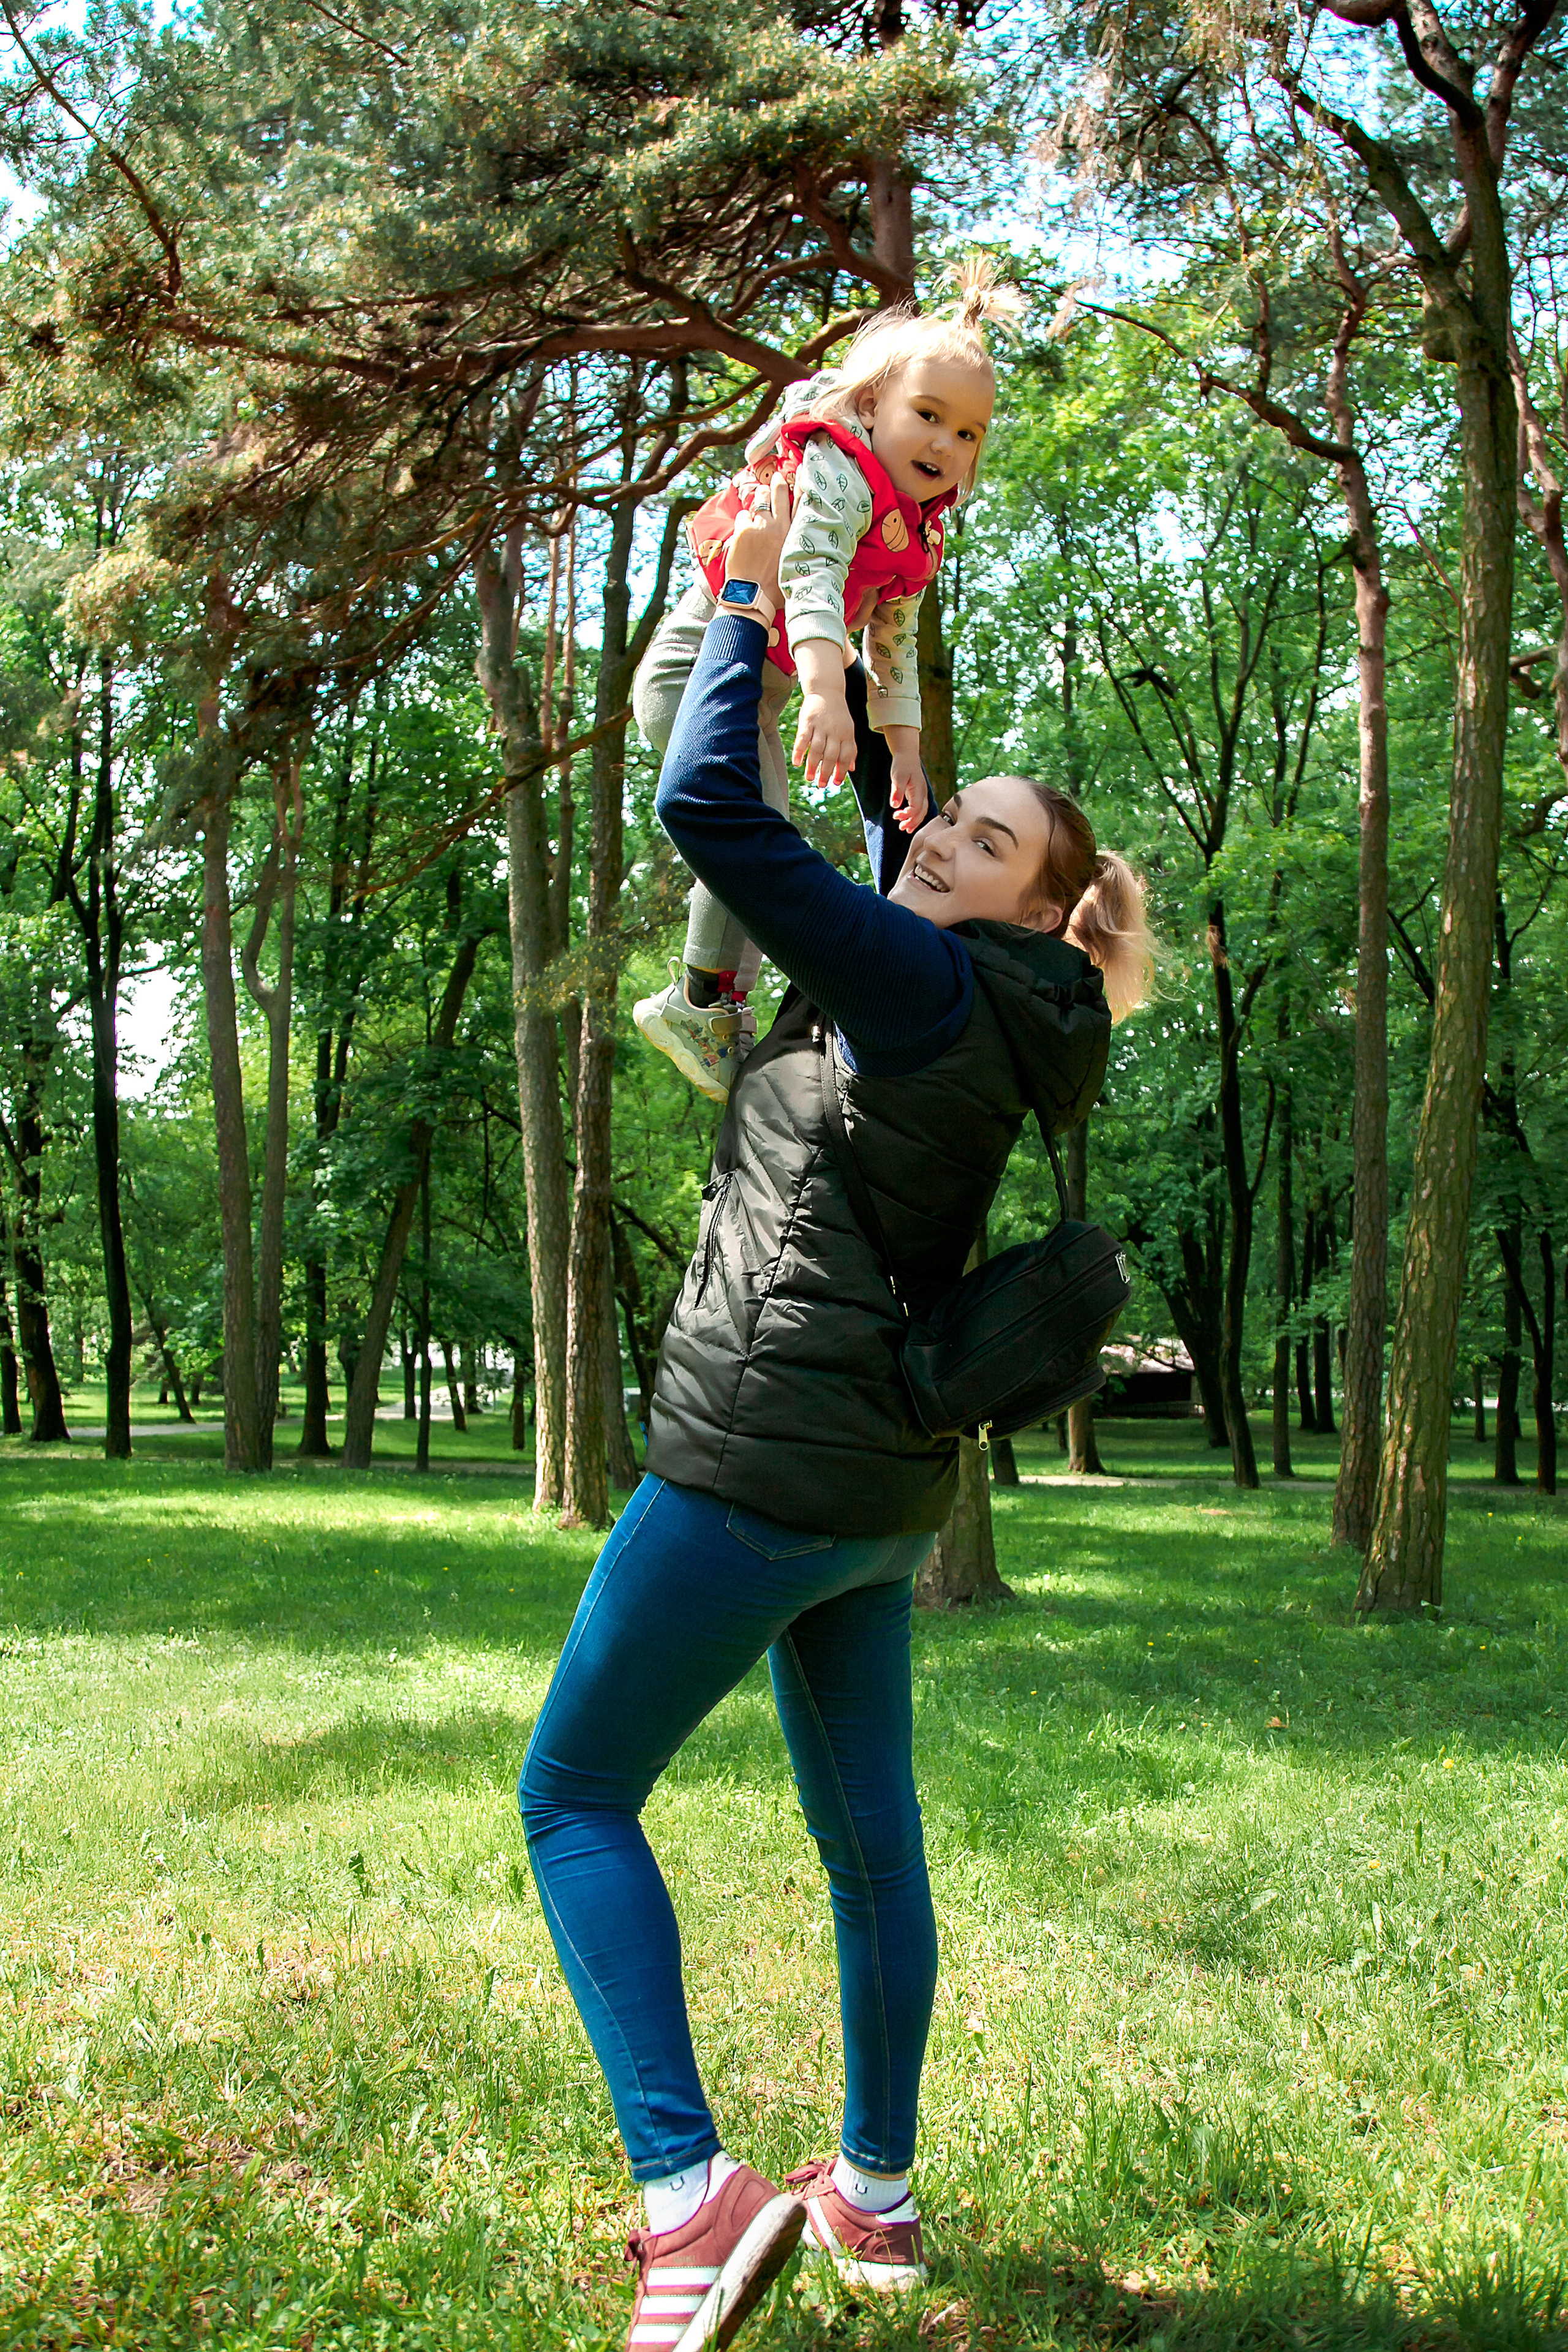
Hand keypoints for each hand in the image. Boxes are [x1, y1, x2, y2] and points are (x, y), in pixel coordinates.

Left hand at [724, 470, 789, 609]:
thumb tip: (799, 544)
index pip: (800, 503)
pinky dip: (744, 521)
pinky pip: (743, 516)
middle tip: (776, 478)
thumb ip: (796, 548)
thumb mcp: (794, 564)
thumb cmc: (775, 587)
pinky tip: (744, 531)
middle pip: (778, 494)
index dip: (801, 484)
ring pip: (760, 500)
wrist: (753, 595)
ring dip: (759, 500)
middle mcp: (780, 526)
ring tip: (759, 505)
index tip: (801, 471)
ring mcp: (761, 525)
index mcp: (794, 535)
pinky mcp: (743, 529)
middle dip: (776, 483)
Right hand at [793, 689, 856, 788]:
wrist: (827, 691)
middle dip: (826, 772)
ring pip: (816, 749)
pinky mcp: (807, 721)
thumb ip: (850, 749)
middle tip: (821, 785)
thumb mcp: (848, 730)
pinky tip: (796, 763)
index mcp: (847, 734)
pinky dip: (799, 751)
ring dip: (812, 765)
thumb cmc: (838, 715)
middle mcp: (835, 731)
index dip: (841, 770)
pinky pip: (802, 738)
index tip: (836, 783)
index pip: (846, 756)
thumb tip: (851, 769)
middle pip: (831, 755)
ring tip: (809, 778)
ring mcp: (821, 726)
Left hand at [888, 738, 929, 832]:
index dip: (907, 815)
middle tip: (901, 827)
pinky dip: (914, 816)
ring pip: (922, 812)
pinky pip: (919, 808)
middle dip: (912, 822)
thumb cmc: (902, 764)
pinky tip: (907, 820)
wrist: (907, 755)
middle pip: (921, 812)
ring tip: (904, 828)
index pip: (916, 808)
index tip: (896, 815)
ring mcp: (921, 794)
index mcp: (919, 789)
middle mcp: (923, 793)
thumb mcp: (897, 776)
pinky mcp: (918, 794)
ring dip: (914, 821)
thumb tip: (895, 806)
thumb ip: (897, 791)